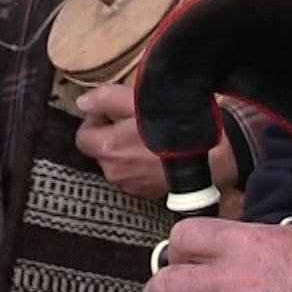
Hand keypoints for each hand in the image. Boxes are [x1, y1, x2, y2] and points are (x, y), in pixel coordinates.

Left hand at [75, 83, 166, 197]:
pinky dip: (140, 164)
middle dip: (110, 136)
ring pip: (118, 164)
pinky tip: (158, 153)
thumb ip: (103, 99)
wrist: (210, 155)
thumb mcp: (135, 100)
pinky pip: (134, 175)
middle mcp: (115, 173)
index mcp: (108, 150)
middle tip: (133, 122)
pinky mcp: (148, 192)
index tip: (111, 112)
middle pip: (100, 151)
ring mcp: (132, 186)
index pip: (82, 137)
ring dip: (125, 151)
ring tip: (148, 137)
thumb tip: (81, 104)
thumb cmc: (173, 124)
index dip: (94, 121)